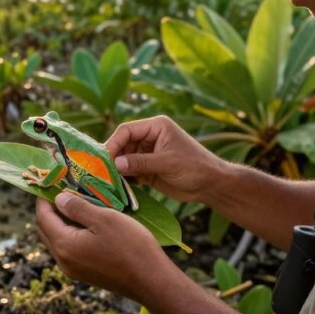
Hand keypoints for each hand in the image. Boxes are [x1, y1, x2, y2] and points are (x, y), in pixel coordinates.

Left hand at [35, 192, 171, 302]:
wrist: (152, 281)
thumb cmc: (130, 246)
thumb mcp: (104, 219)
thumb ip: (77, 208)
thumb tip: (57, 199)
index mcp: (64, 245)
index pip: (42, 217)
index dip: (44, 198)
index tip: (52, 182)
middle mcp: (63, 261)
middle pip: (46, 230)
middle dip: (51, 209)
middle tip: (65, 190)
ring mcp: (73, 270)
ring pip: (57, 240)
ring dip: (62, 222)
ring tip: (78, 204)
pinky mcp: (85, 274)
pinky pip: (69, 250)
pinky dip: (72, 234)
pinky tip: (87, 224)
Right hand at [105, 115, 225, 202]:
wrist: (211, 185)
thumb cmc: (194, 167)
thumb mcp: (167, 162)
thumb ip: (141, 162)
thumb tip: (116, 163)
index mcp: (156, 127)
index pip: (127, 130)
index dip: (114, 143)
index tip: (104, 158)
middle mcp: (149, 137)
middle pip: (123, 144)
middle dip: (114, 157)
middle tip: (103, 172)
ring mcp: (148, 153)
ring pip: (124, 159)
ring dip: (118, 169)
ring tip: (111, 181)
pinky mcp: (148, 169)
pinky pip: (131, 171)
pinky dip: (125, 178)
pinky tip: (121, 186)